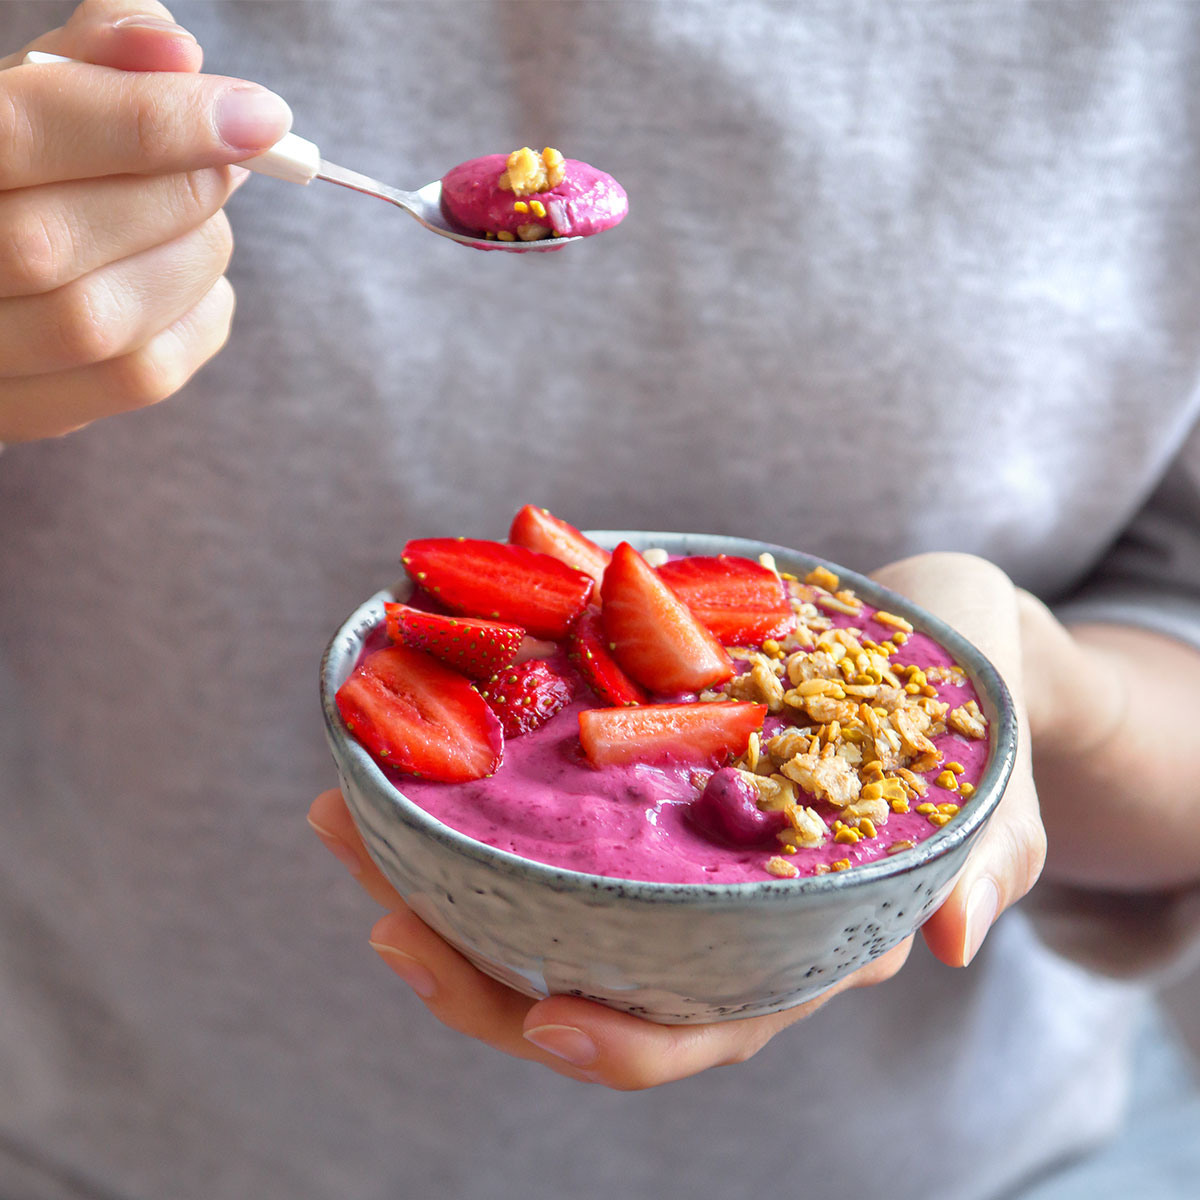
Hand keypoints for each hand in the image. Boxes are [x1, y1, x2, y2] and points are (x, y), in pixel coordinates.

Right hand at [0, 0, 291, 440]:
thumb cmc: (25, 164)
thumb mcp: (37, 87)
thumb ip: (99, 55)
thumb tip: (177, 51)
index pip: (25, 132)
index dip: (154, 121)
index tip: (260, 116)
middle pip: (57, 242)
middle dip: (178, 194)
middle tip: (232, 162)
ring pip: (101, 323)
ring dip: (191, 260)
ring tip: (202, 218)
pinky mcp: (27, 412)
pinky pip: (139, 379)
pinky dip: (199, 320)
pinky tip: (193, 280)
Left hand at [308, 551, 1045, 1088]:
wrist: (939, 652)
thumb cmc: (966, 722)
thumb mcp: (990, 787)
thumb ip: (986, 860)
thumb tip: (949, 938)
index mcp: (794, 948)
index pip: (701, 1029)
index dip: (621, 1042)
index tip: (541, 1016)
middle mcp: (715, 924)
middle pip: (582, 982)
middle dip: (473, 967)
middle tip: (380, 909)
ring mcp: (670, 865)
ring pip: (537, 907)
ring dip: (434, 878)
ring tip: (347, 820)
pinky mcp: (643, 797)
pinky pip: (544, 825)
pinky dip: (470, 810)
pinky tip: (408, 769)